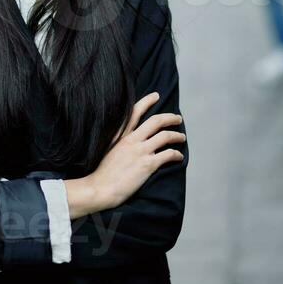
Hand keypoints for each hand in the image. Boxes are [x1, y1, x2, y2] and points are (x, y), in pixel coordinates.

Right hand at [90, 92, 185, 209]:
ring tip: (182, 137)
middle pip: (156, 121)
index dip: (147, 101)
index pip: (134, 112)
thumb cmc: (102, 173)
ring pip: (165, 136)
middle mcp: (131, 140)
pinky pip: (168, 154)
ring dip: (177, 136)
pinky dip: (177, 154)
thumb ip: (118, 142)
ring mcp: (140, 151)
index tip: (156, 95)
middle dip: (170, 118)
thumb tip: (128, 141)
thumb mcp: (107, 149)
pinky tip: (179, 156)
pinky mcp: (148, 164)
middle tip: (178, 118)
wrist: (100, 187)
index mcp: (120, 135)